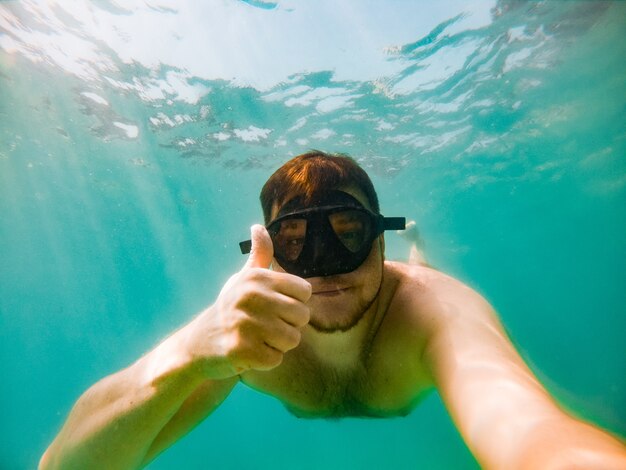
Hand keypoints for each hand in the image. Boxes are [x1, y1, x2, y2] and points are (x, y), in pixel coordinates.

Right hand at [188, 224, 311, 378]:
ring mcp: (246, 324)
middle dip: (288, 326)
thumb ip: (259, 254)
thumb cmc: (230, 308)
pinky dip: (266, 360)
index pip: (305, 291)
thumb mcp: (243, 279)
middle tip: (265, 326)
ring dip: (278, 344)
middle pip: (302, 316)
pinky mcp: (242, 350)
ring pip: (292, 339)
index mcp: (257, 278)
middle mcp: (252, 296)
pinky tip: (249, 352)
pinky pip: (277, 358)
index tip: (274, 306)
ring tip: (258, 338)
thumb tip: (258, 226)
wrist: (198, 343)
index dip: (294, 303)